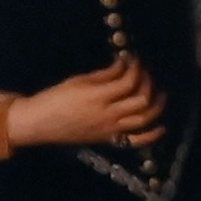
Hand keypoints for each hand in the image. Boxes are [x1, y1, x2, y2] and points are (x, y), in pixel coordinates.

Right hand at [9, 61, 162, 149]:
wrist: (39, 123)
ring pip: (144, 118)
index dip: (136, 68)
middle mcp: (108, 114)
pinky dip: (152, 135)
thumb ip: (104, 75)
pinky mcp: (109, 139)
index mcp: (98, 96)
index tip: (135, 59)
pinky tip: (162, 126)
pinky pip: (136, 141)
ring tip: (160, 94)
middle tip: (146, 73)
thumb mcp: (78, 81)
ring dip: (156, 105)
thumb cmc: (54, 98)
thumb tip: (124, 65)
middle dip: (148, 82)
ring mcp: (110, 129)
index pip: (129, 81)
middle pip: (141, 99)